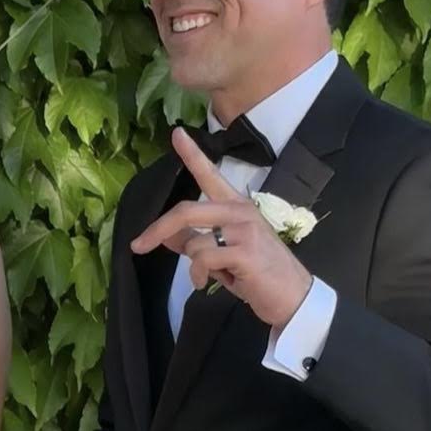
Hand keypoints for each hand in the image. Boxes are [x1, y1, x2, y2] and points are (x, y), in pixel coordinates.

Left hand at [130, 126, 312, 327]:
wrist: (293, 296)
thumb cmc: (257, 274)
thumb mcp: (222, 254)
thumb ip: (194, 240)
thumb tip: (164, 235)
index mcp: (235, 206)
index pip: (210, 175)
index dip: (192, 154)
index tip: (176, 133)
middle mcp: (240, 210)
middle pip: (186, 211)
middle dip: (157, 229)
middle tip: (137, 245)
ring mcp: (244, 229)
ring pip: (193, 242)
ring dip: (194, 266)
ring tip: (212, 276)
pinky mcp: (245, 251)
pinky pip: (202, 260)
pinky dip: (199, 277)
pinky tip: (213, 283)